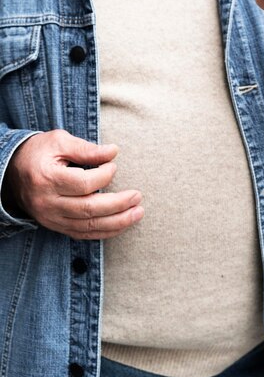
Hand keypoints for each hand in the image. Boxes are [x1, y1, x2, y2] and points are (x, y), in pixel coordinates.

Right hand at [4, 130, 143, 238]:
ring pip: (88, 226)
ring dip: (117, 222)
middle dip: (118, 204)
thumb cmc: (39, 152)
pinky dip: (105, 232)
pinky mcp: (55, 226)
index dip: (104, 175)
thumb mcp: (60, 141)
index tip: (114, 166)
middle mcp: (48, 202)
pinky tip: (122, 225)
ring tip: (138, 213)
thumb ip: (87, 148)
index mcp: (48, 178)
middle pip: (88, 209)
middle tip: (137, 196)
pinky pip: (83, 235)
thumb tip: (113, 152)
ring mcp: (51, 218)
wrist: (12, 173)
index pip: (83, 183)